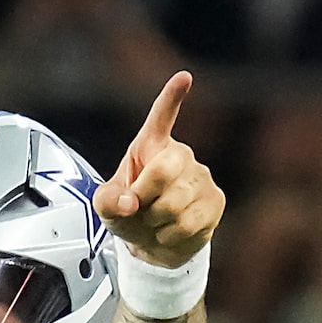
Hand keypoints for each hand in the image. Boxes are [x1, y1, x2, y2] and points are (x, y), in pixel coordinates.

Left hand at [97, 72, 223, 269]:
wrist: (154, 244)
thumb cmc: (130, 215)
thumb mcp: (106, 207)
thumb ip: (108, 201)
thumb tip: (129, 201)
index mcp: (151, 145)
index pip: (161, 117)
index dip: (171, 97)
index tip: (183, 78)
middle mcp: (180, 155)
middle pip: (164, 170)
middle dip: (145, 196)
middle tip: (138, 208)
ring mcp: (201, 176)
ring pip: (175, 202)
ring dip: (155, 221)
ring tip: (155, 220)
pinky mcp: (215, 200)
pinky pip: (189, 222)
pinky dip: (170, 234)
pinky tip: (170, 231)